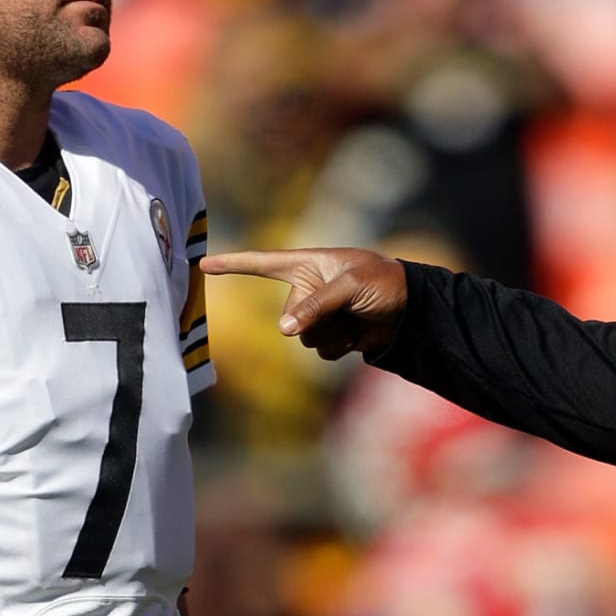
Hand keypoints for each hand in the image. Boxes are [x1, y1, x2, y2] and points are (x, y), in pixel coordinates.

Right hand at [200, 247, 407, 359]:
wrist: (411, 309)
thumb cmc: (384, 282)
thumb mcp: (350, 285)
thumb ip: (315, 304)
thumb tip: (284, 330)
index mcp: (307, 265)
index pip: (263, 264)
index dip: (233, 264)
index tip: (204, 263)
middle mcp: (307, 289)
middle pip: (289, 317)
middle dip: (315, 319)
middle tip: (347, 308)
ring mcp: (318, 315)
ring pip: (303, 340)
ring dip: (330, 335)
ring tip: (355, 319)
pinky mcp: (331, 335)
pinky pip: (320, 351)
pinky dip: (339, 347)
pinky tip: (358, 334)